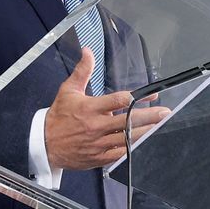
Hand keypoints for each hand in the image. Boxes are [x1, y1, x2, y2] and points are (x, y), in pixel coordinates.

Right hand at [44, 48, 170, 169]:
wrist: (45, 145)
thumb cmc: (58, 117)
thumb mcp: (68, 90)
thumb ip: (82, 71)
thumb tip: (88, 51)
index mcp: (90, 108)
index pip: (119, 100)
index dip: (138, 97)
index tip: (152, 95)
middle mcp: (96, 126)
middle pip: (128, 120)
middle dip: (149, 116)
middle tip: (165, 113)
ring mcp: (98, 143)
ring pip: (127, 138)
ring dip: (145, 132)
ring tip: (160, 127)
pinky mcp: (99, 157)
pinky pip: (120, 154)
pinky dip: (133, 149)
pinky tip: (145, 144)